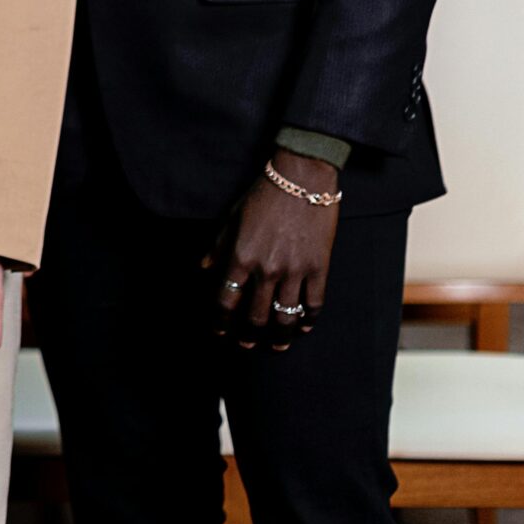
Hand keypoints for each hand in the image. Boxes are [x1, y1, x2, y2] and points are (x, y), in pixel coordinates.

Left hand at [204, 148, 339, 349]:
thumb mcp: (232, 217)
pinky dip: (308, 319)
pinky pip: (314, 303)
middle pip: (255, 315)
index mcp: (240, 256)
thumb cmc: (263, 195)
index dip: (221, 321)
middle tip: (247, 345)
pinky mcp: (318, 267)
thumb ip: (218, 246)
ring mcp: (294, 270)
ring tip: (277, 344)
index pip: (226, 299)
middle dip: (249, 335)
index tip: (220, 331)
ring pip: (285, 315)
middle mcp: (266, 268)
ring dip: (280, 335)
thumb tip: (204, 268)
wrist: (301, 179)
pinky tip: (303, 326)